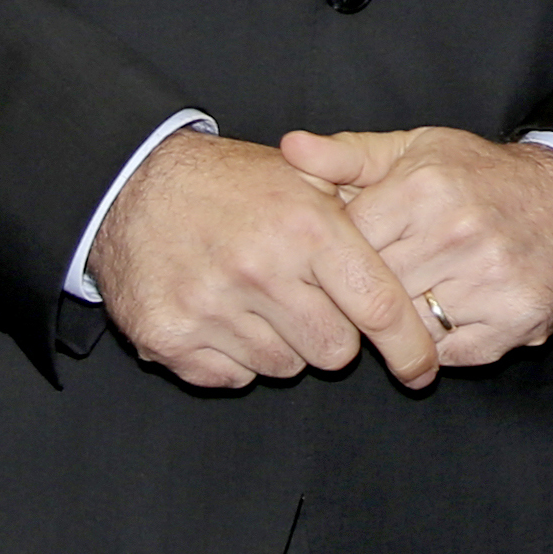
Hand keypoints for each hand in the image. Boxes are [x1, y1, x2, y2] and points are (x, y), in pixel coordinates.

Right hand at [86, 128, 437, 391]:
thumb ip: (359, 211)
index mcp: (305, 228)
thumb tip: (416, 253)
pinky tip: (223, 315)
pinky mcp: (169, 338)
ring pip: (283, 367)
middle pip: (334, 351)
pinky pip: (232, 376)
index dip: (408, 345)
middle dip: (333, 335)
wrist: (131, 187)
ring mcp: (211, 307)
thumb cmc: (230, 183)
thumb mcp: (301, 176)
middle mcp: (260, 270)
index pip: (377, 305)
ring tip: (259, 299)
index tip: (421, 369)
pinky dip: (235, 357)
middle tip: (310, 302)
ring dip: (282, 344)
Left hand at [280, 128, 552, 369]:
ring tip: (420, 290)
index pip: (347, 245)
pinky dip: (442, 338)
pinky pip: (448, 350)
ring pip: (407, 325)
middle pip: (374, 289)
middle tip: (381, 279)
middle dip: (369, 289)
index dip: (340, 255)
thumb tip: (290, 148)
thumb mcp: (419, 150)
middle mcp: (458, 234)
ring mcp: (489, 281)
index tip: (347, 255)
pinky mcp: (515, 320)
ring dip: (405, 316)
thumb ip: (349, 156)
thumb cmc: (486, 177)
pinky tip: (452, 309)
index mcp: (426, 188)